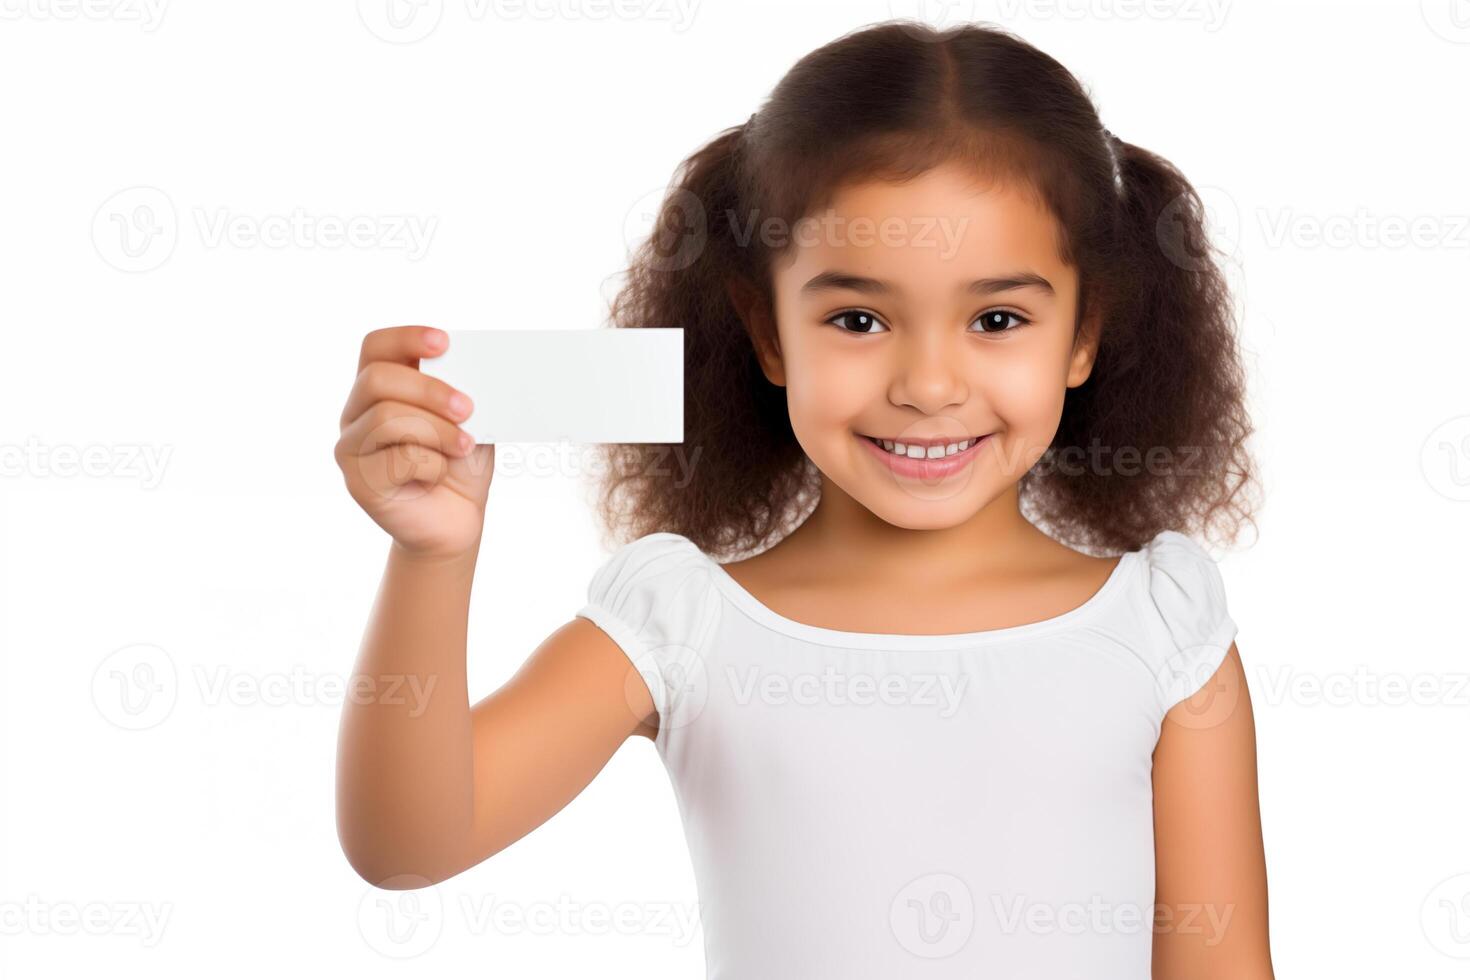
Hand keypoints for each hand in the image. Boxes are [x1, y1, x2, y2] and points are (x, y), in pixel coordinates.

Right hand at [335, 326, 493, 560]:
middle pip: (377, 380)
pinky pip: (397, 460)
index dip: (406, 338)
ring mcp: (351, 447)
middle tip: (468, 408)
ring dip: (437, 431)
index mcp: (379, 387)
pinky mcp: (358, 482)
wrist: (457, 520)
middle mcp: (356, 413)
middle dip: (429, 390)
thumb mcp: (467, 419)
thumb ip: (459, 391)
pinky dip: (432, 465)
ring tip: (463, 446)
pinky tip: (439, 476)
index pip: (375, 347)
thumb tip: (470, 368)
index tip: (444, 343)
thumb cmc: (459, 463)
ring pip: (387, 418)